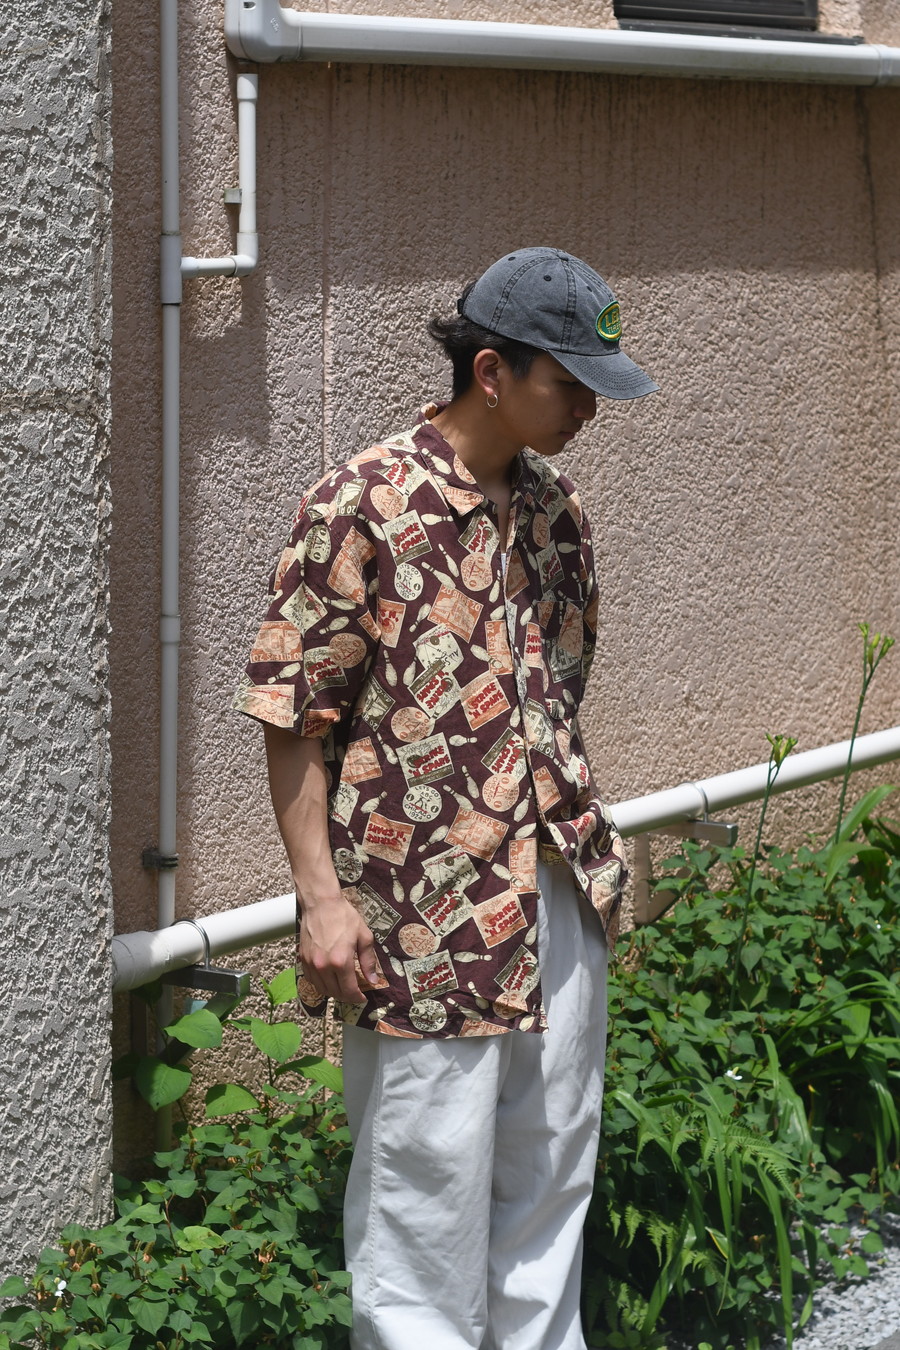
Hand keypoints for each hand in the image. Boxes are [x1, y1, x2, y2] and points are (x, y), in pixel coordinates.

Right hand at [298, 886, 377, 1004]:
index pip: (349, 990)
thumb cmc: (344, 917)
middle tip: (355, 993)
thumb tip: (373, 980)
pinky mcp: (302, 959)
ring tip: (343, 988)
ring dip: (333, 993)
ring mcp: (311, 964)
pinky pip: (311, 980)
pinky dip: (321, 984)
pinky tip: (329, 980)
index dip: (357, 998)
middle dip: (347, 997)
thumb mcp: (364, 936)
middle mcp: (323, 966)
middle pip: (335, 993)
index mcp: (340, 961)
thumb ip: (368, 961)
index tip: (363, 998)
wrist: (321, 903)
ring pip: (322, 989)